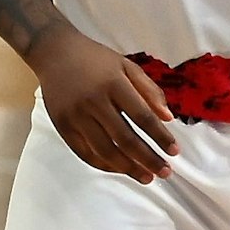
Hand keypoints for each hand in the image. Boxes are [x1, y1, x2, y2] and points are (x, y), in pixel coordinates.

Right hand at [27, 25, 178, 182]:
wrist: (55, 52)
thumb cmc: (96, 59)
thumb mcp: (128, 66)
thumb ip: (150, 91)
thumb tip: (168, 118)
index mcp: (114, 84)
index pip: (142, 117)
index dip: (160, 137)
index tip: (174, 151)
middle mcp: (94, 102)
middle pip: (125, 139)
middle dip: (148, 159)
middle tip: (165, 172)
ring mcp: (75, 116)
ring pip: (104, 150)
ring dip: (128, 168)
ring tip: (146, 177)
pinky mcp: (62, 126)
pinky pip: (84, 153)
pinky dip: (104, 165)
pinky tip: (121, 169)